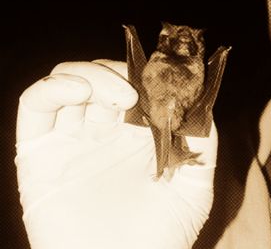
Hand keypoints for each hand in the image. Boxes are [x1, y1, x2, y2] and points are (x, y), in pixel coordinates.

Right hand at [16, 60, 216, 248]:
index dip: (149, 73)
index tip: (165, 77)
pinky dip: (54, 87)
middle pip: (103, 78)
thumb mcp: (195, 187)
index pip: (139, 85)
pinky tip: (80, 92)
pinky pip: (35, 106)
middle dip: (122, 72)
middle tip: (139, 90)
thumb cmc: (163, 236)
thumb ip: (202, 143)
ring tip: (120, 96)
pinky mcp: (38, 154)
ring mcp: (71, 140)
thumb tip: (201, 102)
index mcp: (140, 135)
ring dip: (91, 73)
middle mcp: (104, 133)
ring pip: (70, 82)